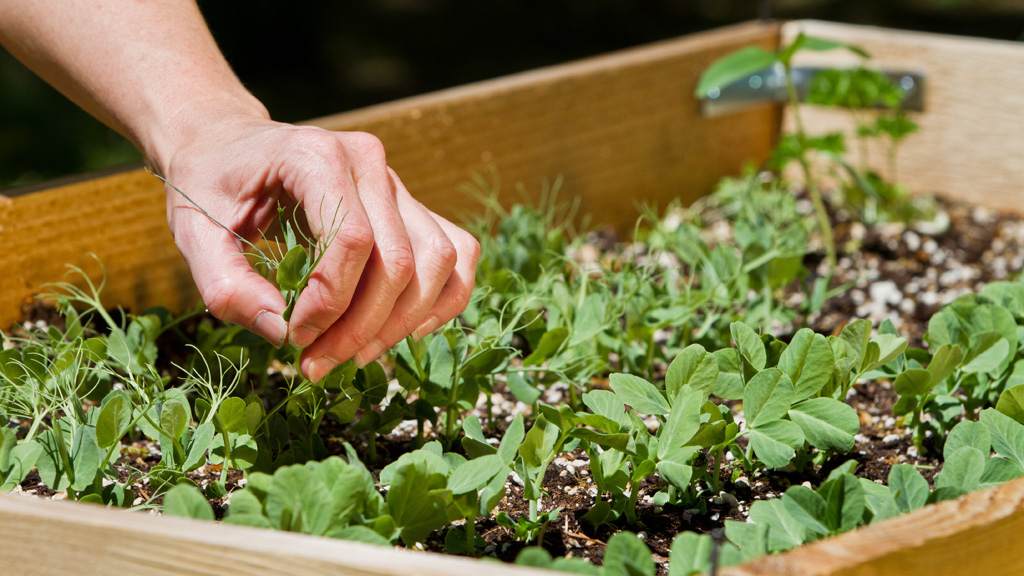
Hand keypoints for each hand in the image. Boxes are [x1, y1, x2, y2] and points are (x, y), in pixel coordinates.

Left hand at [158, 111, 478, 380]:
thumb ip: (227, 286)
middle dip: (362, 327)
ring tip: (354, 355)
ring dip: (402, 323)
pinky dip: (443, 299)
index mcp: (315, 155)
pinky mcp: (410, 206)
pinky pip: (457, 254)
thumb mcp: (193, 234)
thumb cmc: (209, 184)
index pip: (353, 239)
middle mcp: (369, 162)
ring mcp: (397, 182)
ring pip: (437, 262)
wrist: (227, 143)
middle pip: (399, 259)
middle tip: (316, 363)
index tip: (293, 336)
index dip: (331, 302)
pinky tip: (408, 331)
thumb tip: (282, 334)